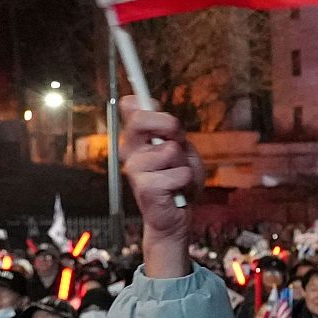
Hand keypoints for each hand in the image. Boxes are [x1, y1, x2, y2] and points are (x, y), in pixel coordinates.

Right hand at [120, 95, 202, 278]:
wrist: (179, 215)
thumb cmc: (179, 181)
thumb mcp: (181, 150)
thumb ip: (170, 131)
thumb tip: (153, 108)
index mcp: (138, 140)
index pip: (131, 109)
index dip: (142, 102)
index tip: (150, 103)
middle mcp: (131, 152)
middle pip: (141, 120)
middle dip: (168, 125)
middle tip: (177, 141)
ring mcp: (136, 170)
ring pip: (170, 150)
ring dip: (183, 164)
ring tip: (178, 176)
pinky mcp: (146, 188)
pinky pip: (180, 173)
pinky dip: (186, 181)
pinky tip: (177, 190)